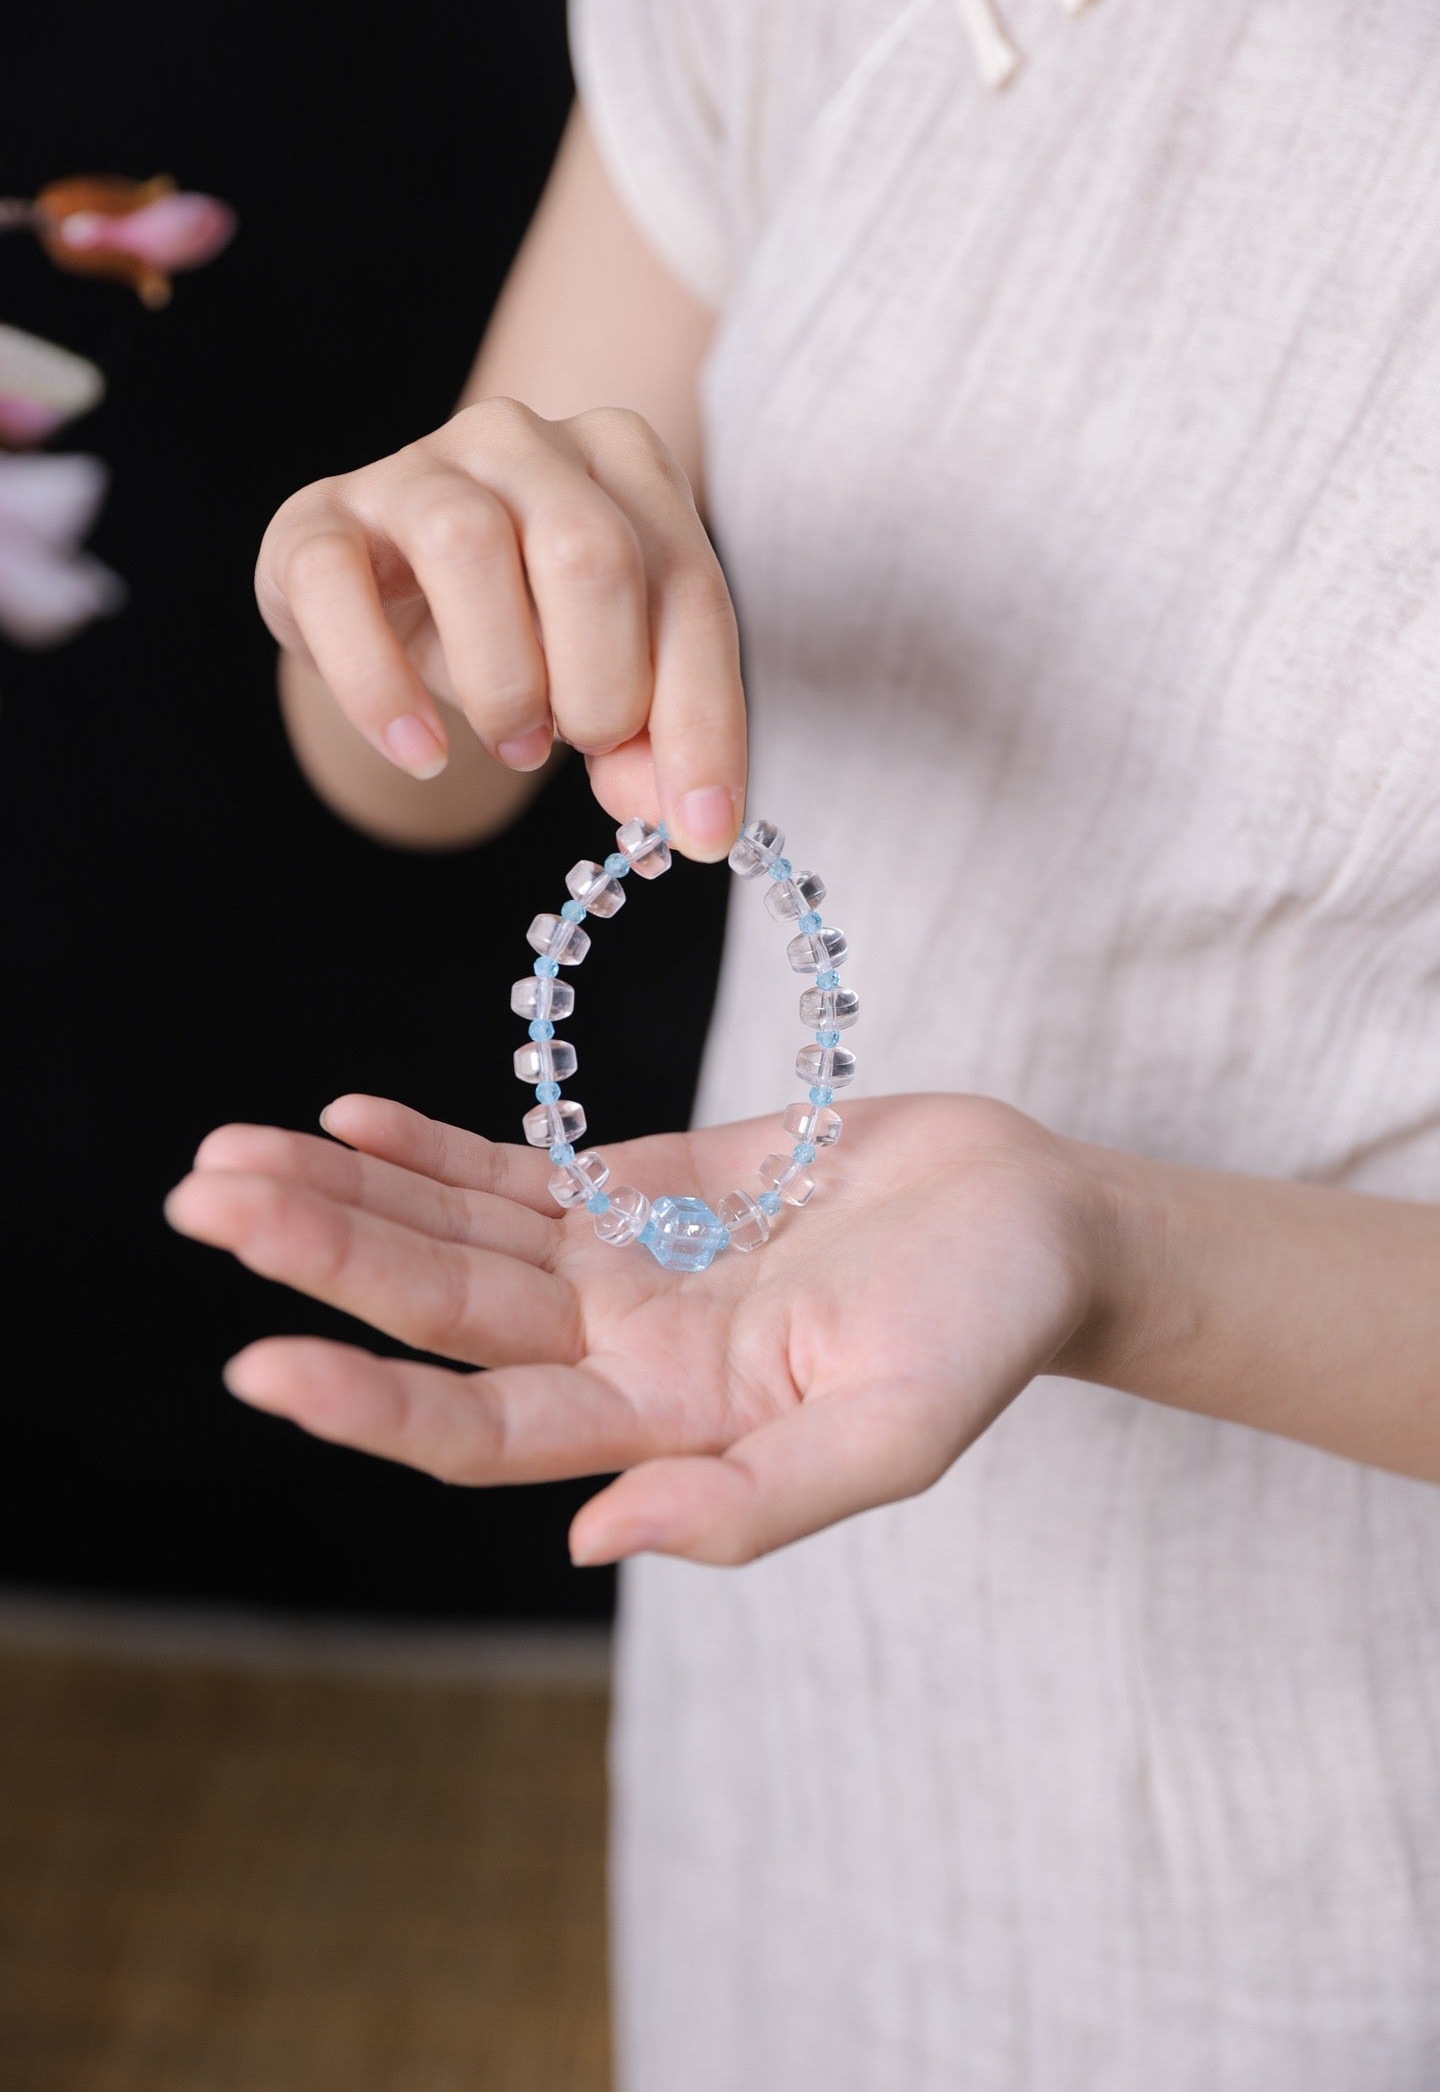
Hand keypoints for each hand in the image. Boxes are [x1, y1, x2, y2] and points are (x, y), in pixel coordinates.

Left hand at [165, 1092, 1111, 1564]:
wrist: (1037, 1221)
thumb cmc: (987, 1329)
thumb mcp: (896, 1431)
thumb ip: (753, 1500)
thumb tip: (593, 1542)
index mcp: (666, 1424)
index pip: (484, 1427)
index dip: (372, 1401)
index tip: (258, 1360)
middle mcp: (619, 1351)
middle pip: (440, 1309)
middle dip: (321, 1257)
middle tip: (200, 1201)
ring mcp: (623, 1266)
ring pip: (456, 1232)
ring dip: (345, 1195)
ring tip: (229, 1156)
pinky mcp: (645, 1188)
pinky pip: (515, 1170)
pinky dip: (429, 1147)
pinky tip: (345, 1118)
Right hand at [256, 399, 745, 857]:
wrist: (390, 597)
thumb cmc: (524, 628)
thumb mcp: (605, 676)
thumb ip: (651, 737)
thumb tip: (684, 818)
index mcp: (623, 459)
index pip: (689, 589)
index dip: (703, 722)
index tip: (703, 830)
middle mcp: (523, 440)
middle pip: (588, 553)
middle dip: (602, 686)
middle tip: (583, 747)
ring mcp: (413, 468)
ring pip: (466, 546)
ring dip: (504, 681)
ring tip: (518, 744)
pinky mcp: (316, 518)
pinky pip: (336, 586)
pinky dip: (380, 688)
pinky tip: (420, 751)